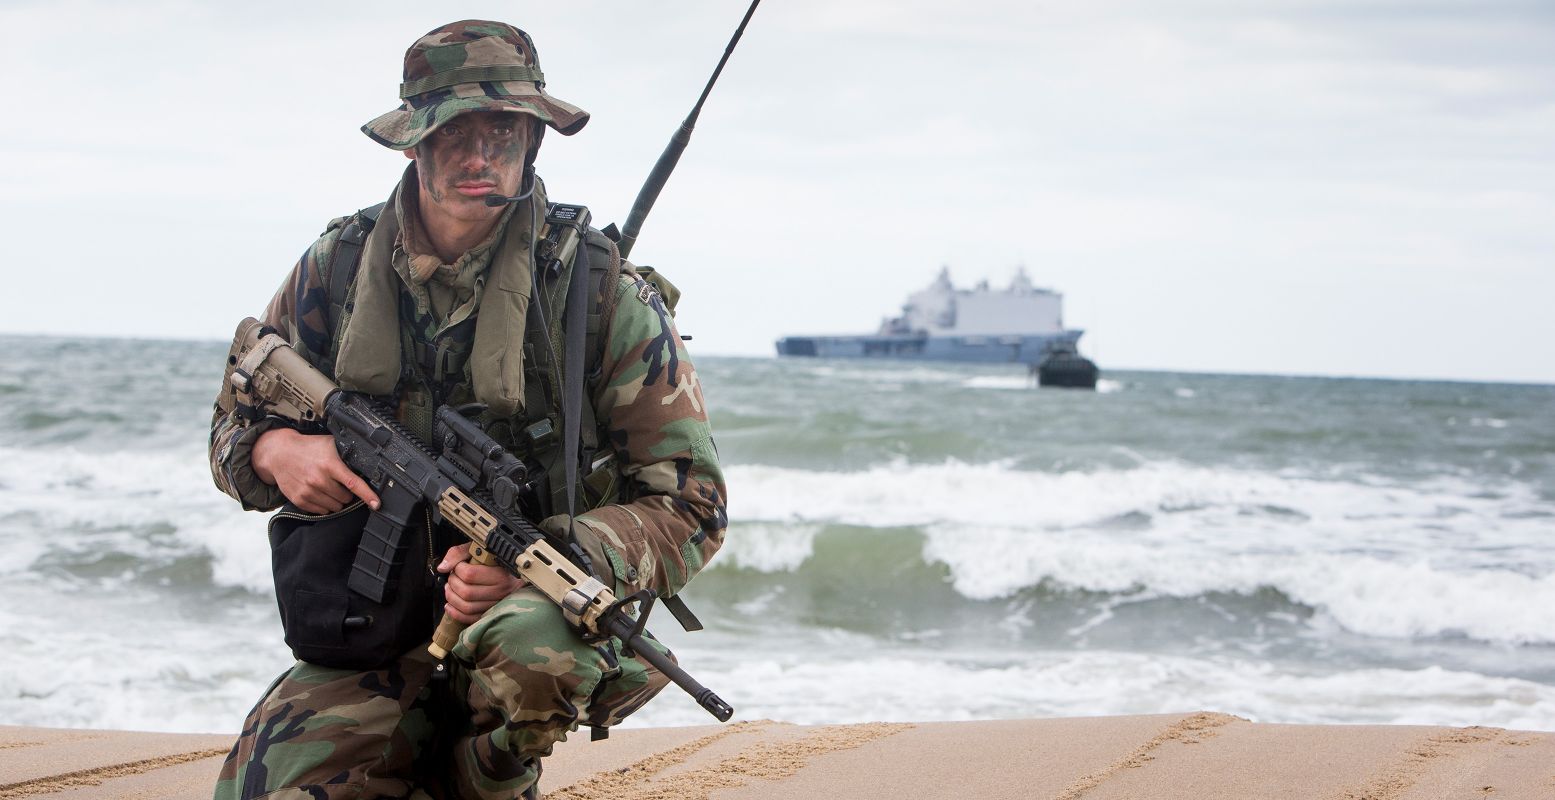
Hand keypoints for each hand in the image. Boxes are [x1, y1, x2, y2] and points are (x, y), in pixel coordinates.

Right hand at [252, 427, 380, 514]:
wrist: (279, 454)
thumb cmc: (307, 448)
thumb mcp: (329, 444)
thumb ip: (347, 453)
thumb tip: (368, 460)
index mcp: (329, 465)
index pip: (353, 483)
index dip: (367, 495)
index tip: (376, 503)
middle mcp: (318, 479)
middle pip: (345, 498)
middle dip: (347, 493)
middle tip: (339, 483)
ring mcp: (308, 491)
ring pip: (335, 507)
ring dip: (336, 500)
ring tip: (329, 487)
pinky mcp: (299, 500)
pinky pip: (321, 511)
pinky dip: (325, 505)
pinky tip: (319, 492)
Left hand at [438, 543, 525, 623]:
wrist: (510, 576)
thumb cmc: (493, 562)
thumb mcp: (478, 550)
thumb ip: (458, 553)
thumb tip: (443, 567)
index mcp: (500, 574)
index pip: (470, 574)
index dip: (457, 569)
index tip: (459, 566)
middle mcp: (500, 592)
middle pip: (466, 592)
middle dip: (453, 583)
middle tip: (453, 576)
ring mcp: (495, 605)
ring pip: (466, 607)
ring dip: (451, 597)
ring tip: (450, 588)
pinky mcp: (489, 614)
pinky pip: (469, 619)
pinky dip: (455, 613)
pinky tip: (450, 604)